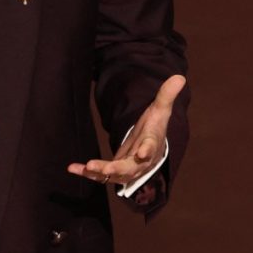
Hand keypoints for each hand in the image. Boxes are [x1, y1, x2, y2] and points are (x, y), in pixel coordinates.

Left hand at [68, 74, 185, 185]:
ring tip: (88, 167)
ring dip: (100, 173)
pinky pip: (99, 174)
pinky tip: (72, 168)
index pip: (151, 147)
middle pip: (130, 168)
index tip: (142, 153)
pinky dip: (86, 172)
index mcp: (151, 144)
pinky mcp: (113, 170)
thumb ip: (166, 95)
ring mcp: (126, 168)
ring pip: (114, 175)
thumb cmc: (154, 128)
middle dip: (118, 169)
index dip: (147, 150)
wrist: (149, 148)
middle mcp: (139, 161)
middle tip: (106, 169)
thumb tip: (180, 77)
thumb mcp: (160, 110)